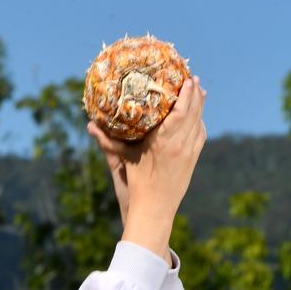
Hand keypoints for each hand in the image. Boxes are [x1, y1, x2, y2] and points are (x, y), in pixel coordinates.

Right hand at [88, 77, 206, 262]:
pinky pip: (199, 137)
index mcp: (164, 142)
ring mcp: (189, 154)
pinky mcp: (192, 162)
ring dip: (200, 107)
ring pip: (199, 124)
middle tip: (193, 78)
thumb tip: (90, 125)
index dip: (187, 93)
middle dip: (196, 94)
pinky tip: (196, 117)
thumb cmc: (135, 187)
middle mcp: (180, 146)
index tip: (188, 78)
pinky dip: (199, 123)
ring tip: (198, 92)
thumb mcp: (121, 161)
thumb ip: (107, 142)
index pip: (181, 112)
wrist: (154, 211)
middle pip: (194, 113)